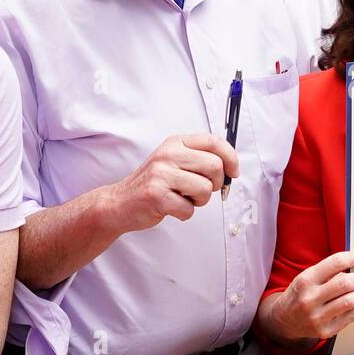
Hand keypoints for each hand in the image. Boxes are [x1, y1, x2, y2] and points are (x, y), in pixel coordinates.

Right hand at [103, 134, 238, 231]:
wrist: (120, 202)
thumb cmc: (154, 183)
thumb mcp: (174, 161)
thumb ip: (200, 159)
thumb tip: (232, 167)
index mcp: (175, 142)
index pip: (213, 141)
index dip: (231, 157)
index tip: (234, 172)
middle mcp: (167, 154)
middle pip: (215, 166)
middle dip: (215, 183)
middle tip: (200, 189)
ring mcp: (160, 174)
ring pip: (205, 189)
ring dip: (199, 201)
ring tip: (182, 198)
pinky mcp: (156, 196)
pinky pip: (189, 209)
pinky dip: (184, 213)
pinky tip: (171, 207)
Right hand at [263, 249, 353, 344]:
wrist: (283, 320)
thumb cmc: (299, 294)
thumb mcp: (307, 277)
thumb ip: (330, 271)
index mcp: (306, 280)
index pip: (336, 263)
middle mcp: (310, 299)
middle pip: (345, 283)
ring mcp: (317, 317)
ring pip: (350, 301)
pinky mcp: (325, 331)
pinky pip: (349, 317)